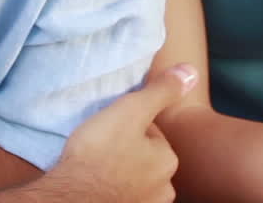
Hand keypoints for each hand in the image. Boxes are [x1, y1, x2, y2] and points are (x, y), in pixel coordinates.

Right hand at [45, 64, 197, 202]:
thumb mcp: (132, 110)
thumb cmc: (99, 153)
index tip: (111, 128)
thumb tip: (190, 72)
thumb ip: (162, 91)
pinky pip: (122, 197)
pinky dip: (113, 192)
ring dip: (121, 174)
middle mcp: (163, 189)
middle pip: (145, 159)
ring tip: (97, 167)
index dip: (129, 126)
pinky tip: (97, 185)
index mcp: (168, 160)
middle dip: (128, 152)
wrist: (71, 196)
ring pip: (134, 180)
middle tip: (102, 147)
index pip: (152, 134)